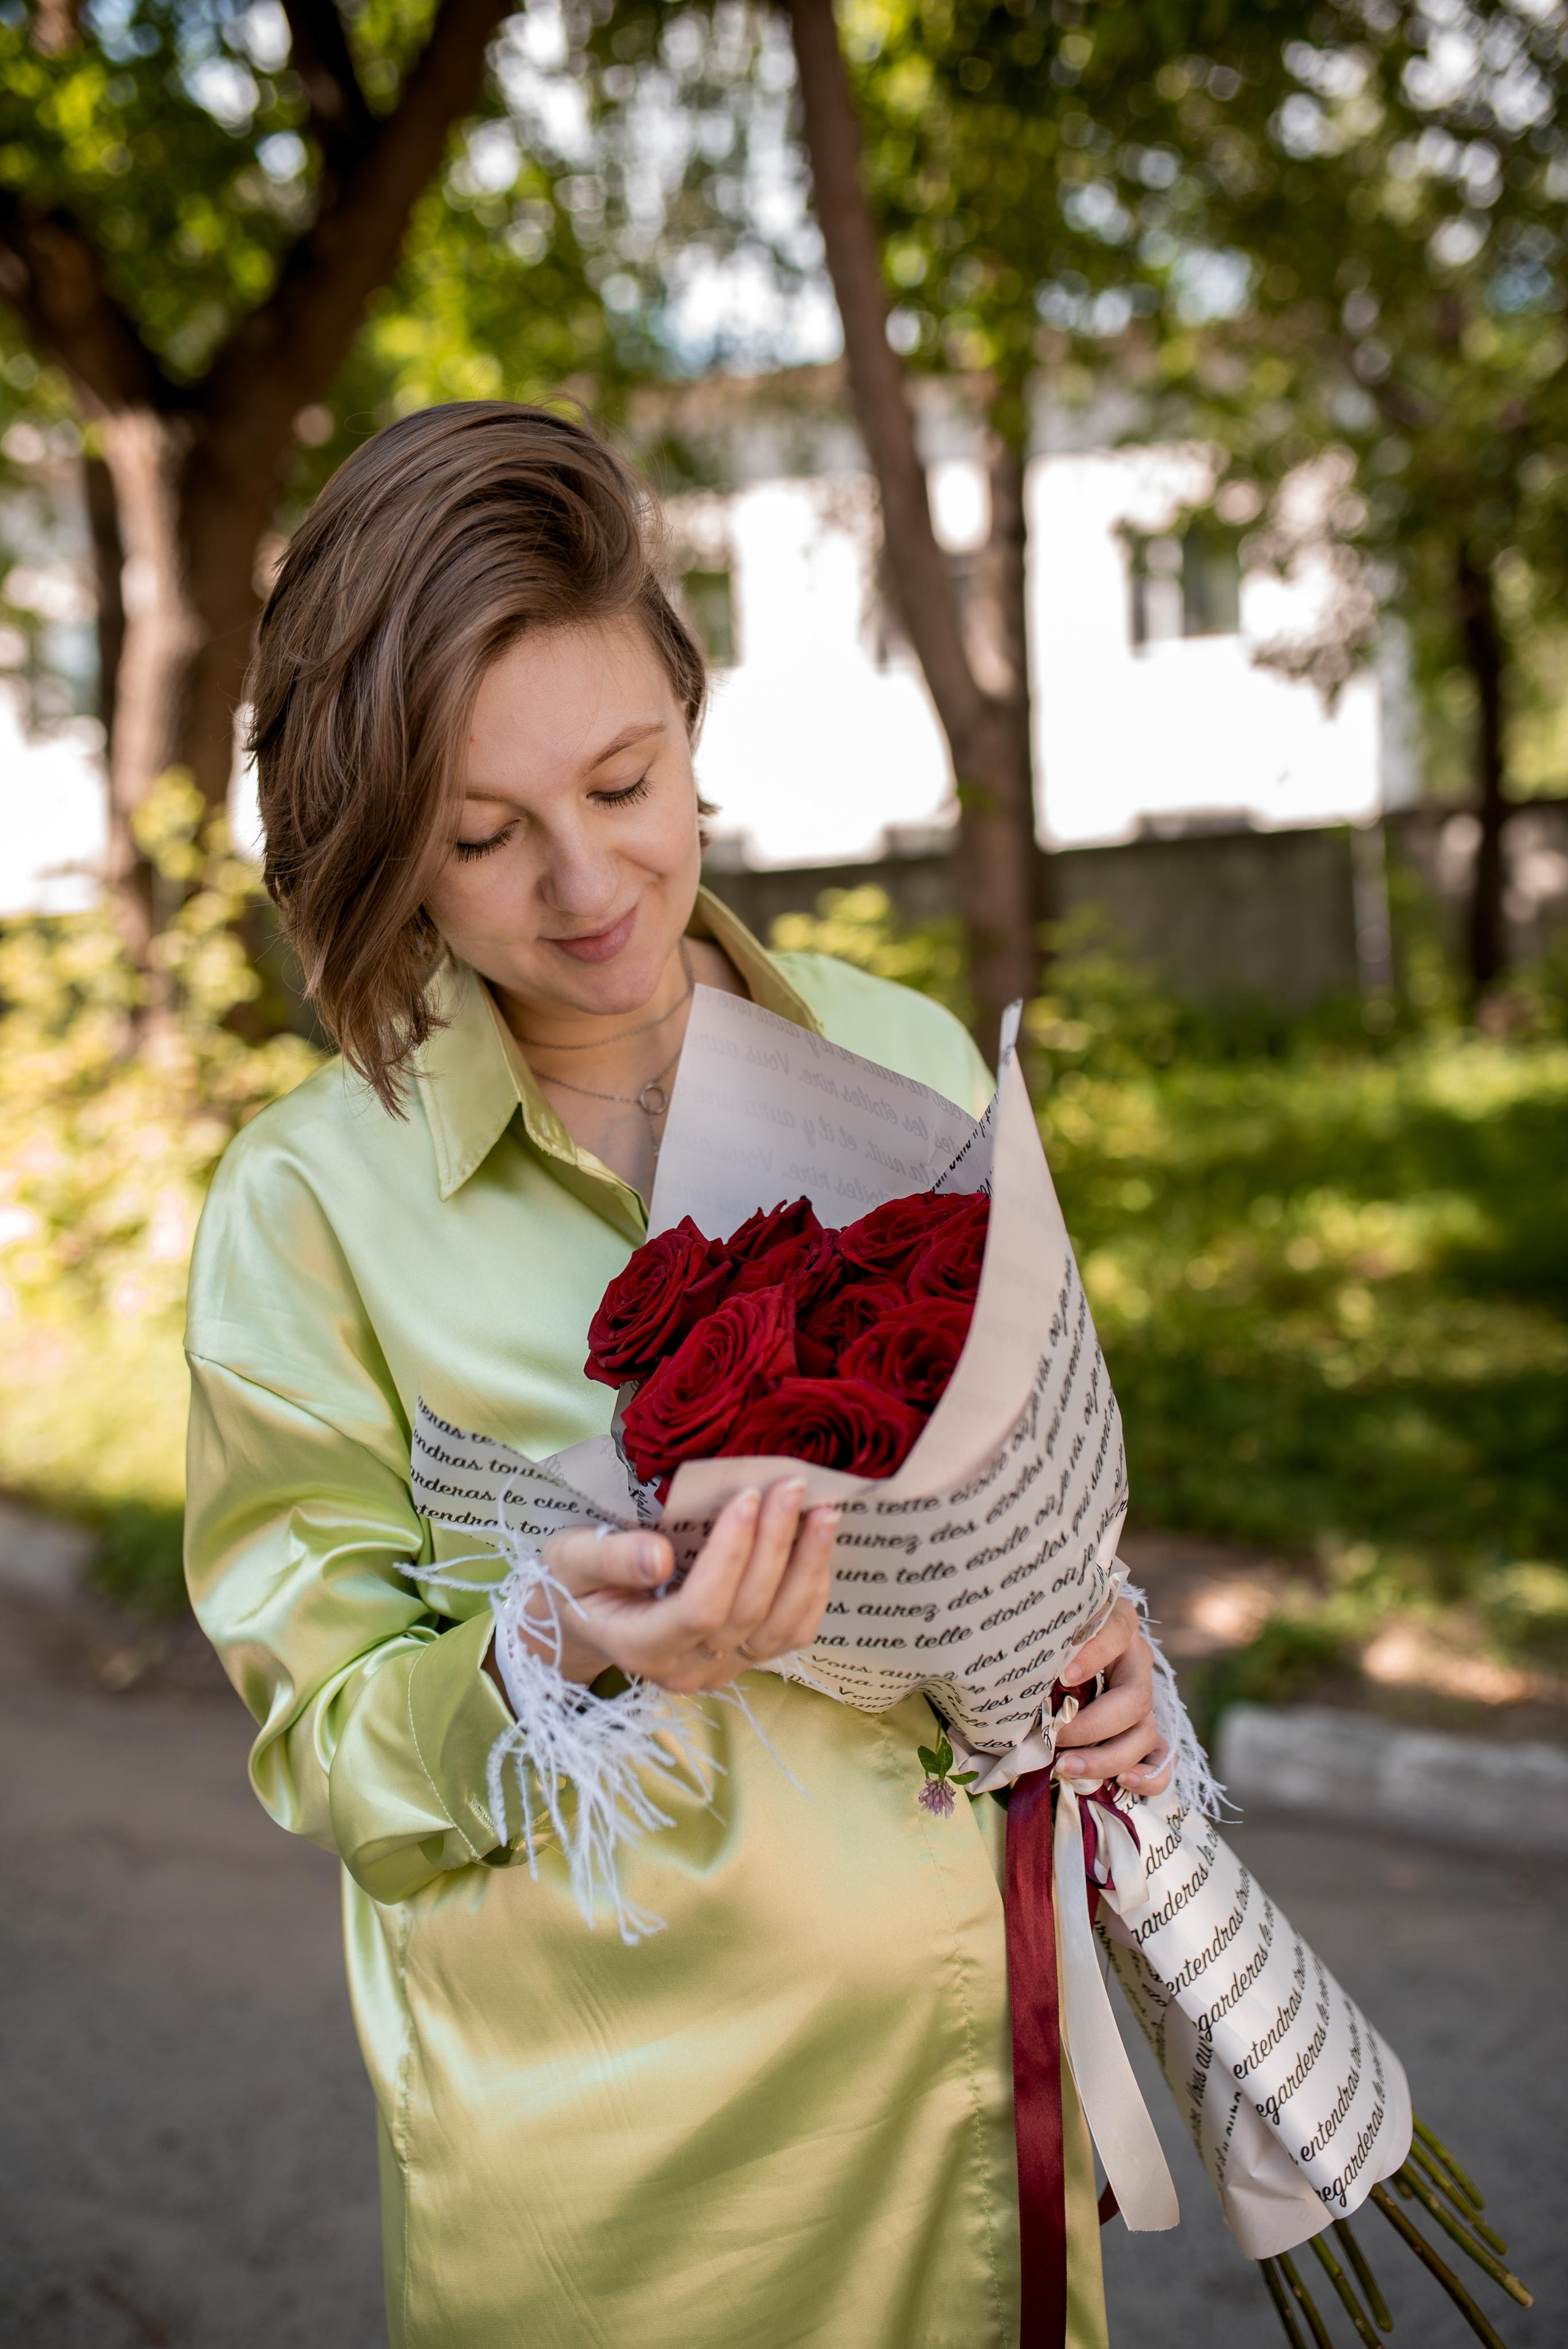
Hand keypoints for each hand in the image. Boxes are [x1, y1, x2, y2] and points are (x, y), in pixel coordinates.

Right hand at [495, 1482, 838, 1694]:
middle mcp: (684, 1669)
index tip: (747, 1496)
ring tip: (824, 1513)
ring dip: (808, 1569)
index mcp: (638, 1646)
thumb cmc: (573, 1580)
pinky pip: (789, 1635)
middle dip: (776, 1545)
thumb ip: (611, 1557)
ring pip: (778, 1630)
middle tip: (793, 1486)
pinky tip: (819, 1548)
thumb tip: (660, 1556)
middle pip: (747, 1614)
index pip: (699, 1609)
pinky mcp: (740, 1660)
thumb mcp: (571, 1558)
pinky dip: (812, 1592)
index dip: (730, 1554)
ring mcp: (717, 1671)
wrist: (581, 1618)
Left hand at [1052, 1597, 1171, 1796]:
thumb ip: (1044, 1651)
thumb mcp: (1048, 1640)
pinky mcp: (1147, 1732)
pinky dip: (1148, 1777)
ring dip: (1106, 1758)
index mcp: (1118, 1629)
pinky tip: (1122, 1782)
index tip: (1064, 1676)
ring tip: (1064, 1767)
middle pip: (1135, 1699)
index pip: (1118, 1632)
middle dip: (1091, 1726)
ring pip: (1145, 1734)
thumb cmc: (1047, 1647)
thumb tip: (1020, 1682)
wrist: (1059, 1664)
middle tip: (1053, 1738)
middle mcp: (1136, 1663)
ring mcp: (1145, 1700)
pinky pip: (1162, 1761)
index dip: (1095, 1655)